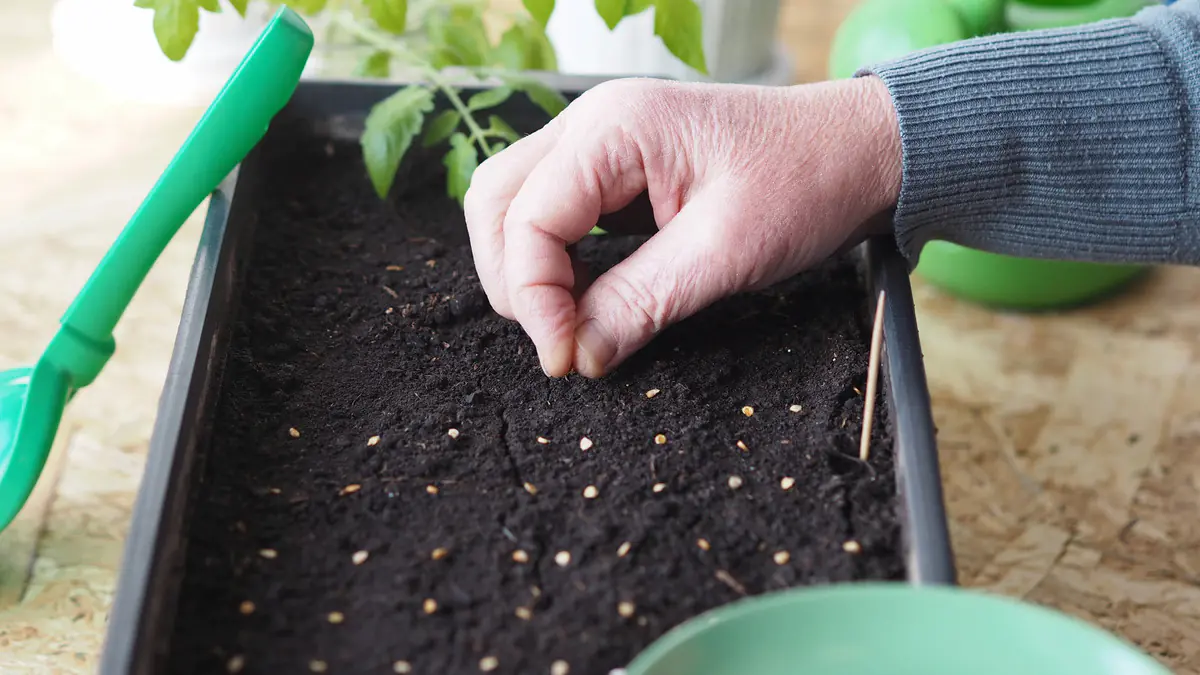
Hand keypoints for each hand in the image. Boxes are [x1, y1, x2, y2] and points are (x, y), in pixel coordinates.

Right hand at [464, 75, 901, 377]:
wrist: (862, 152)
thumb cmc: (808, 180)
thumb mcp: (725, 252)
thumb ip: (641, 302)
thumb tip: (577, 356)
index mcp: (613, 129)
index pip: (526, 218)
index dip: (533, 298)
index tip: (565, 359)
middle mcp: (593, 125)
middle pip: (497, 203)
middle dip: (513, 281)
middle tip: (558, 343)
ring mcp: (602, 144)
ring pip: (515, 205)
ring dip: (526, 270)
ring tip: (567, 325)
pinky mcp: (617, 171)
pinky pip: (554, 213)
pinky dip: (554, 260)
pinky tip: (584, 297)